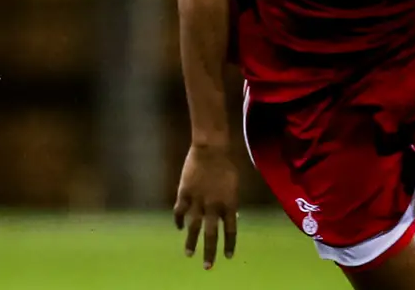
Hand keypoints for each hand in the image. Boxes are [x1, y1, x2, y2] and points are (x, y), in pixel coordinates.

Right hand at [173, 144, 238, 268]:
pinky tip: (179, 228)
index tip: (228, 256)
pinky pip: (179, 212)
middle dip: (209, 252)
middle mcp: (213, 207)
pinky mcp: (184, 194)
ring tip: (189, 254)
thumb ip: (231, 201)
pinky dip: (179, 221)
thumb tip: (231, 215)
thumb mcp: (234, 184)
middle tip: (207, 266)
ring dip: (191, 243)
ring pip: (193, 228)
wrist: (211, 148)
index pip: (231, 230)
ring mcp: (198, 201)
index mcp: (229, 204)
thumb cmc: (227, 163)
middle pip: (211, 235)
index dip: (229, 244)